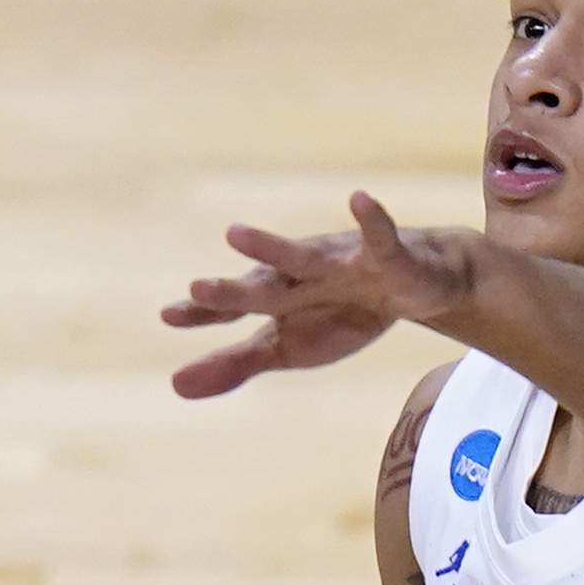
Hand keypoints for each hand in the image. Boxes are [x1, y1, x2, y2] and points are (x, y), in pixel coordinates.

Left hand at [162, 190, 470, 398]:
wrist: (415, 284)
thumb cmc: (341, 313)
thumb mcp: (288, 348)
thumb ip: (235, 364)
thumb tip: (174, 386)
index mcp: (275, 297)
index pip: (232, 308)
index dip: (202, 312)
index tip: (168, 315)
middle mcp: (300, 274)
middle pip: (262, 286)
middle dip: (232, 291)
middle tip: (197, 289)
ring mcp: (341, 262)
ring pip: (302, 257)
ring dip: (270, 246)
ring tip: (233, 234)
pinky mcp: (386, 254)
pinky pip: (379, 236)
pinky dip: (371, 219)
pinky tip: (359, 199)